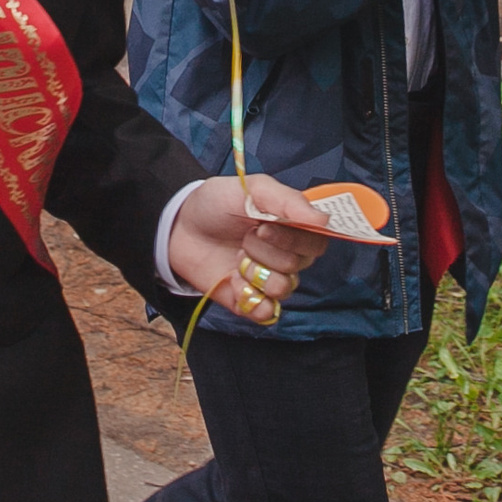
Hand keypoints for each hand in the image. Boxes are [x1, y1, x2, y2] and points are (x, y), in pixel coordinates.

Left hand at [166, 174, 333, 327]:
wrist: (178, 226)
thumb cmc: (216, 203)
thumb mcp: (251, 189)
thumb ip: (287, 200)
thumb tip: (323, 220)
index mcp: (293, 227)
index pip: (317, 242)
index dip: (294, 239)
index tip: (263, 226)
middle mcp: (286, 255)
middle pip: (298, 265)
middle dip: (265, 250)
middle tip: (244, 237)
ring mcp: (268, 278)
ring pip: (283, 288)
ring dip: (254, 271)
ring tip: (236, 257)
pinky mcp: (251, 300)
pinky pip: (266, 311)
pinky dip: (248, 297)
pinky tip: (231, 279)